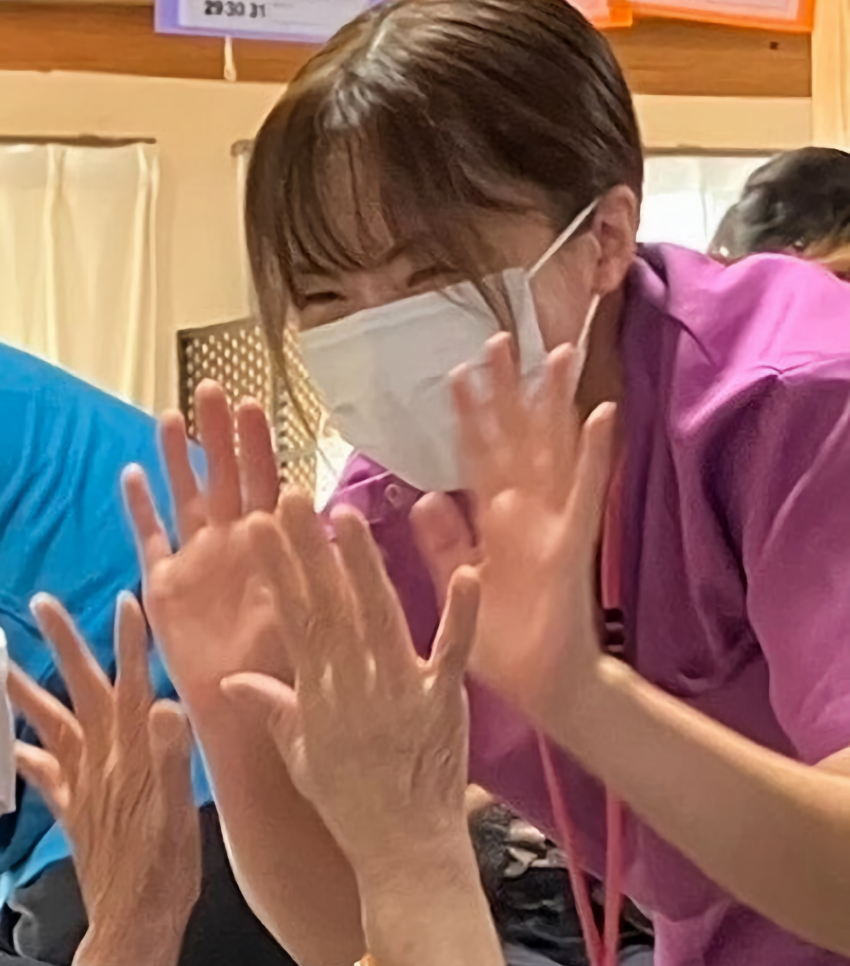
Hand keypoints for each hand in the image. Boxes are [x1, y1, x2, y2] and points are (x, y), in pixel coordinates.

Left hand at [9, 594, 200, 963]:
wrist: (136, 919)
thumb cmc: (166, 868)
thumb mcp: (179, 810)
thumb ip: (171, 756)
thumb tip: (166, 703)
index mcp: (135, 752)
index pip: (134, 684)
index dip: (130, 642)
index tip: (126, 600)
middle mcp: (104, 759)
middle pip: (83, 689)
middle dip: (65, 644)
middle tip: (43, 602)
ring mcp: (84, 782)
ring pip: (51, 722)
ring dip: (25, 689)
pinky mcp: (71, 809)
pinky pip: (39, 774)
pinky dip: (20, 753)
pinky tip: (4, 739)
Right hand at [125, 381, 290, 712]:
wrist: (249, 718)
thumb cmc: (290, 671)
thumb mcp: (314, 614)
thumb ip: (319, 569)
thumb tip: (333, 520)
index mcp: (274, 548)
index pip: (266, 484)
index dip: (259, 446)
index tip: (256, 404)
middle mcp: (234, 545)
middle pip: (224, 477)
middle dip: (217, 433)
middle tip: (212, 388)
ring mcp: (197, 561)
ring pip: (186, 497)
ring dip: (177, 458)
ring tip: (170, 414)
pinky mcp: (164, 587)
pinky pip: (149, 538)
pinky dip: (139, 508)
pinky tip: (130, 473)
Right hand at [221, 491, 482, 875]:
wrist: (403, 847)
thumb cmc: (347, 801)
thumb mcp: (298, 754)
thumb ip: (270, 707)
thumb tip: (230, 677)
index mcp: (317, 693)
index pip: (291, 618)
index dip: (277, 570)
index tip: (260, 527)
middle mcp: (353, 683)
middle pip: (328, 605)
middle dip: (309, 550)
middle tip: (293, 498)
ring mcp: (400, 689)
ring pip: (379, 616)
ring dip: (365, 565)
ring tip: (348, 516)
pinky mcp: (444, 701)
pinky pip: (454, 651)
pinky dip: (460, 614)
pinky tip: (465, 573)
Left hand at [417, 336, 615, 727]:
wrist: (542, 689)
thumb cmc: (503, 644)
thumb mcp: (458, 586)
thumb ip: (442, 544)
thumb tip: (423, 497)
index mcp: (494, 525)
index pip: (477, 457)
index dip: (469, 416)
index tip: (456, 372)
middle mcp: (525, 516)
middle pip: (515, 440)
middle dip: (509, 390)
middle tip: (500, 336)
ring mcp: (553, 526)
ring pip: (551, 452)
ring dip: (553, 403)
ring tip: (555, 353)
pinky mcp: (572, 547)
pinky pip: (584, 493)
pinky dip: (596, 454)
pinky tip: (603, 413)